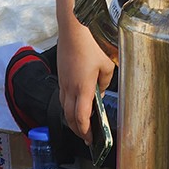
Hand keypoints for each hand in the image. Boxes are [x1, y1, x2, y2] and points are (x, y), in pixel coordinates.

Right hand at [56, 15, 114, 143]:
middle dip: (78, 130)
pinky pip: (62, 98)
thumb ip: (106, 82)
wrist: (72, 29)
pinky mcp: (60, 76)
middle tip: (86, 137)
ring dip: (72, 119)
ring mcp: (63, 82)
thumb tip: (101, 92)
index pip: (81, 118)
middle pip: (70, 118)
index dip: (85, 132)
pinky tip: (76, 105)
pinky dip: (68, 107)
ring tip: (82, 124)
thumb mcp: (107, 64)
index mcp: (83, 88)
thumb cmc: (90, 44)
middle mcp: (69, 88)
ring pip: (64, 108)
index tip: (90, 140)